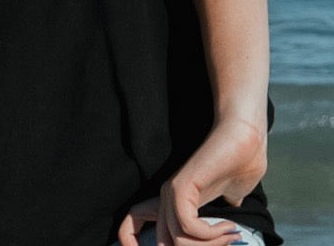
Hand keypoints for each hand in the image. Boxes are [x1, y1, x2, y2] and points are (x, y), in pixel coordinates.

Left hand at [116, 115, 265, 245]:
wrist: (245, 140)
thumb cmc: (238, 170)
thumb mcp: (223, 208)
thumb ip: (213, 226)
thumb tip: (223, 240)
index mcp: (171, 205)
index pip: (131, 224)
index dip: (131, 243)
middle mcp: (165, 199)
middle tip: (227, 243)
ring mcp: (172, 191)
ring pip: (179, 242)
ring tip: (231, 234)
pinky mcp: (182, 185)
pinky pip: (186, 225)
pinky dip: (210, 235)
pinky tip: (228, 227)